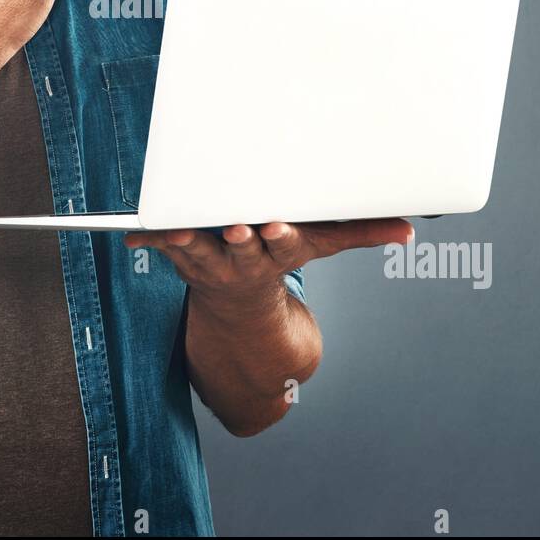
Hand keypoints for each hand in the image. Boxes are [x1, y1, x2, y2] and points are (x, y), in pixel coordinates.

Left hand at [122, 218, 413, 305]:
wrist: (238, 311)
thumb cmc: (278, 258)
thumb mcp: (320, 245)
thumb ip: (360, 232)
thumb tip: (408, 228)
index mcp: (276, 254)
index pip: (281, 245)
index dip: (278, 237)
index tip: (276, 227)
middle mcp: (242, 259)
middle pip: (240, 248)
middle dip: (238, 240)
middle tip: (237, 229)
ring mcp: (209, 261)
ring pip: (196, 249)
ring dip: (184, 242)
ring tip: (175, 233)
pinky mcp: (181, 256)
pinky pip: (161, 246)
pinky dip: (148, 240)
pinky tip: (132, 235)